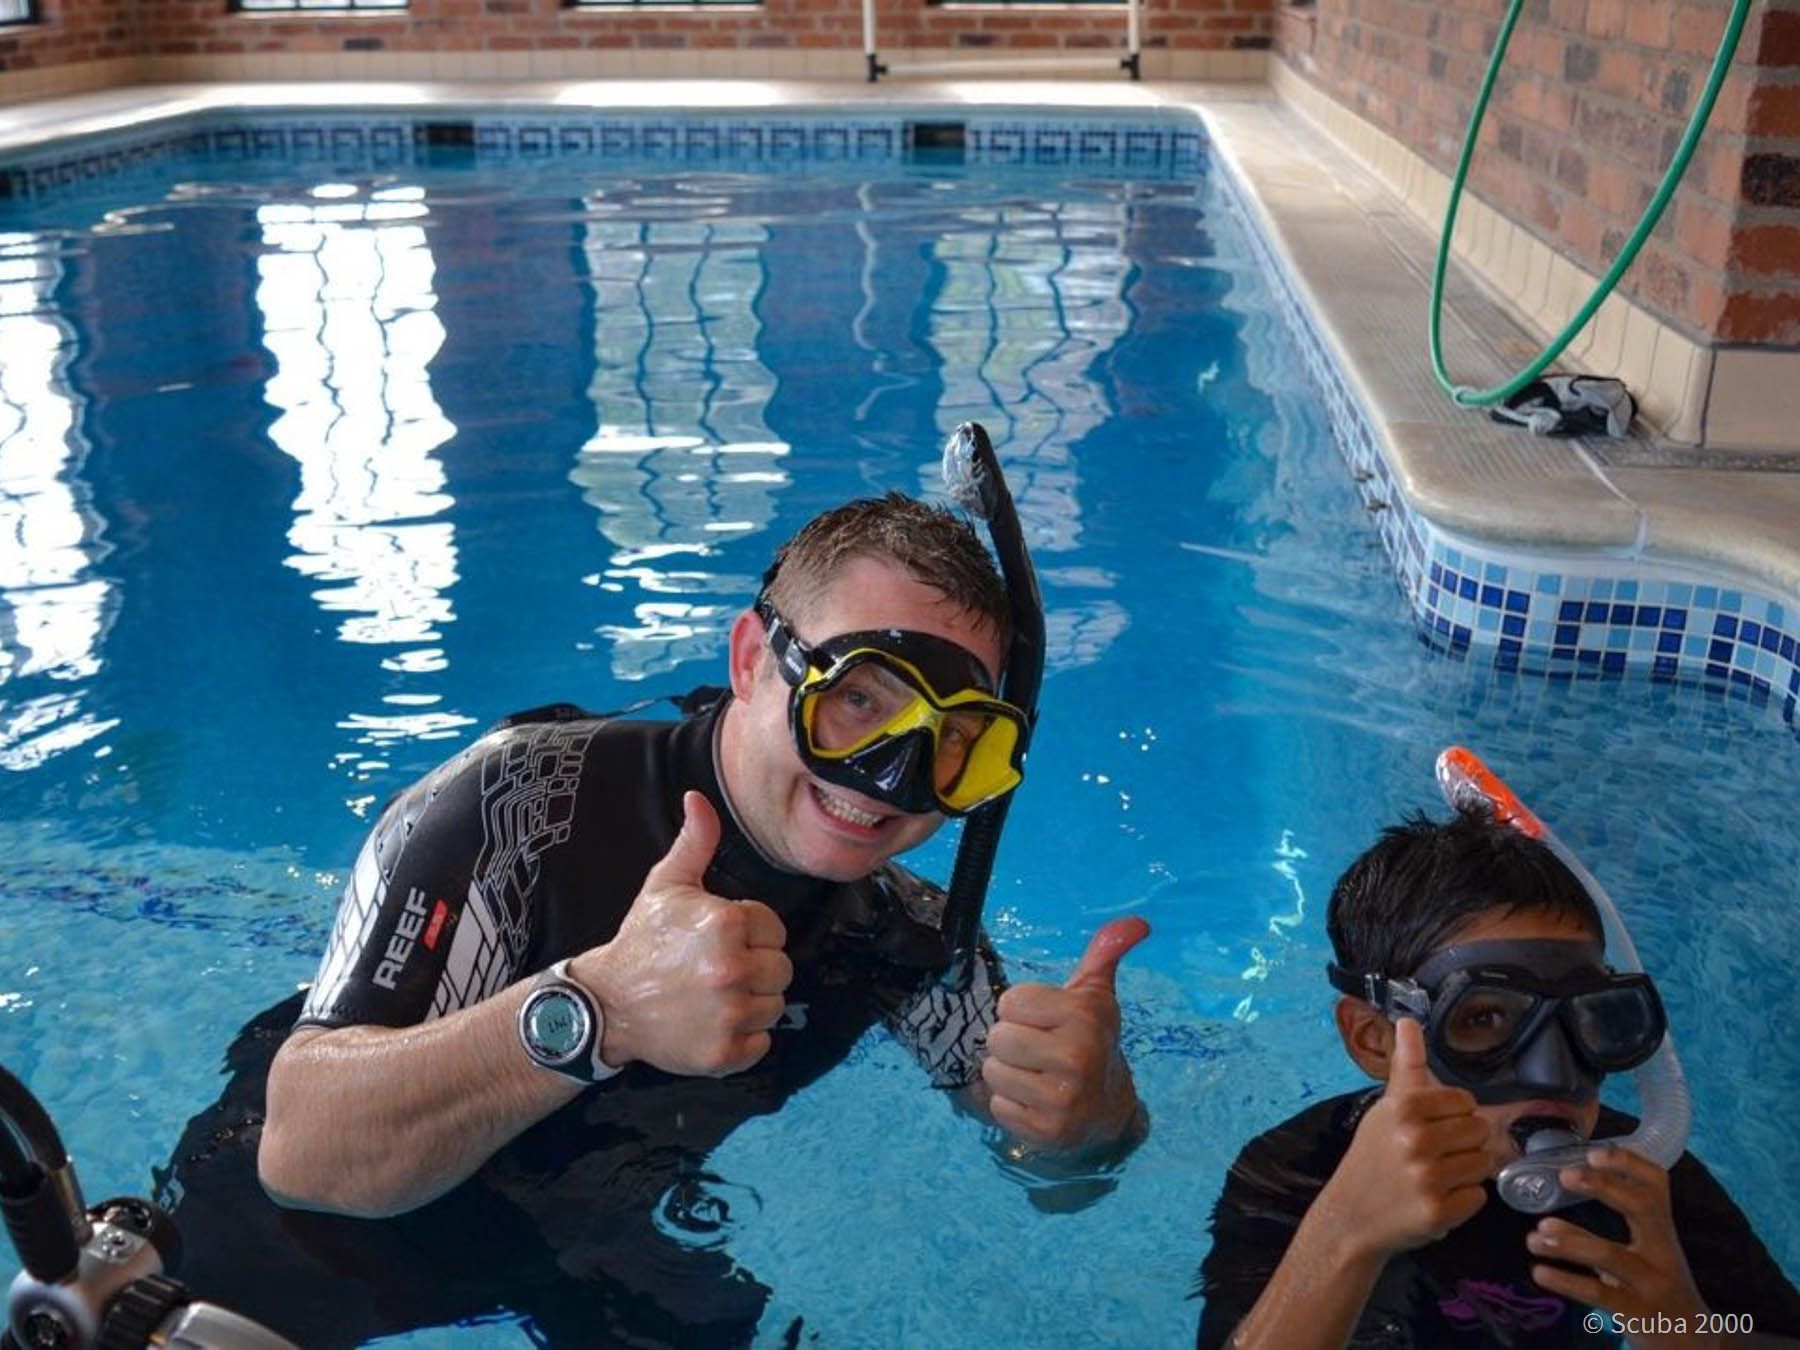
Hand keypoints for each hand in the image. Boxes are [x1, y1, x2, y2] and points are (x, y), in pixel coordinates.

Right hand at [571, 791, 792, 1077]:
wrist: (606, 1004)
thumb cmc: (642, 941)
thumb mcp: (666, 886)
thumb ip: (695, 842)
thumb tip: (699, 798)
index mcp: (725, 924)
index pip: (773, 928)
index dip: (750, 932)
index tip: (720, 939)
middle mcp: (732, 969)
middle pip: (781, 969)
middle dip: (756, 967)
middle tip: (718, 969)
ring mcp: (729, 1015)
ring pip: (775, 1006)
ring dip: (752, 1002)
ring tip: (714, 995)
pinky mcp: (724, 1053)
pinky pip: (762, 1044)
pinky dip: (744, 1038)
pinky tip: (713, 1022)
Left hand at [979, 916, 1147, 1151]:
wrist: (1106, 1106)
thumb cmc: (1088, 1037)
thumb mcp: (1094, 994)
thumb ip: (1104, 953)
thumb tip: (1138, 923)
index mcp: (1085, 1017)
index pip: (1010, 1002)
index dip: (1021, 1010)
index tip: (1045, 1020)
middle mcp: (1078, 1058)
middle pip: (998, 1038)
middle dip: (1011, 1041)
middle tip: (1038, 1050)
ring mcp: (1063, 1099)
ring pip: (992, 1071)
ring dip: (1007, 1073)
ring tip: (1036, 1074)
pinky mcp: (1046, 1132)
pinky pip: (998, 1106)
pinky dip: (1010, 1104)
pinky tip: (1035, 1100)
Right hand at [1318, 1018, 1489, 1259]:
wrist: (1349, 1215)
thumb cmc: (1372, 1156)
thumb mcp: (1385, 1108)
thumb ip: (1406, 1066)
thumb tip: (1409, 1020)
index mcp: (1404, 1108)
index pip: (1465, 1102)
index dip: (1453, 1115)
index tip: (1432, 1128)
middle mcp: (1416, 1140)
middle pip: (1480, 1131)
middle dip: (1463, 1143)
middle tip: (1436, 1155)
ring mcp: (1428, 1179)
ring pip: (1483, 1164)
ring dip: (1466, 1172)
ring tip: (1437, 1176)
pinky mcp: (1439, 1213)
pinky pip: (1479, 1197)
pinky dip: (1463, 1201)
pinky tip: (1438, 1198)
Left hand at [1527, 1146, 1713, 1348]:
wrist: (1694, 1344)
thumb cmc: (1656, 1289)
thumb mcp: (1639, 1258)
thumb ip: (1601, 1237)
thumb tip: (1545, 1222)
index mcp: (1663, 1232)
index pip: (1657, 1187)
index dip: (1630, 1164)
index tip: (1594, 1151)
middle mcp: (1663, 1252)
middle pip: (1643, 1209)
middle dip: (1604, 1187)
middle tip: (1565, 1175)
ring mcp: (1654, 1284)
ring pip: (1612, 1255)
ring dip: (1569, 1241)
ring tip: (1534, 1237)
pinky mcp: (1640, 1314)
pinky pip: (1600, 1294)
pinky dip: (1567, 1281)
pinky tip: (1541, 1272)